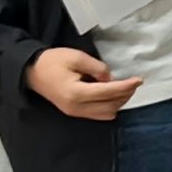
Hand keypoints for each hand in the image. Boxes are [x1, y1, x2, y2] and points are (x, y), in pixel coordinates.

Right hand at [25, 48, 143, 120]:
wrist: (32, 72)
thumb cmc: (52, 61)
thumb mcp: (76, 57)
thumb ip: (97, 68)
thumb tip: (110, 78)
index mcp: (76, 93)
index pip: (108, 92)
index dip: (126, 86)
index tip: (139, 80)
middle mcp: (77, 107)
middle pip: (110, 106)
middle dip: (125, 95)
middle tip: (133, 82)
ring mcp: (75, 113)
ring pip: (106, 113)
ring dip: (119, 102)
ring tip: (125, 88)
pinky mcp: (74, 112)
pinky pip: (98, 114)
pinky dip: (109, 106)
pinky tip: (112, 95)